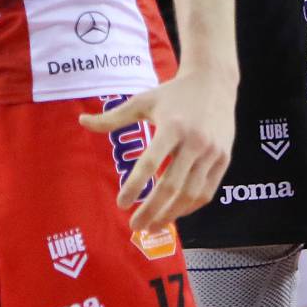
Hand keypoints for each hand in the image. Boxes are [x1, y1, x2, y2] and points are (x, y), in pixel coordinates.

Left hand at [78, 67, 234, 233]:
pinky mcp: (224, 158)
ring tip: (152, 226)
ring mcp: (213, 152)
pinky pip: (207, 191)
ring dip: (170, 214)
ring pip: (191, 194)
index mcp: (172, 126)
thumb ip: (113, 117)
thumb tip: (82, 122)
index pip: (150, 163)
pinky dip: (190, 207)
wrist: (214, 81)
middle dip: (151, 210)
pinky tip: (174, 213)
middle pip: (171, 185)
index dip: (135, 186)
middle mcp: (195, 141)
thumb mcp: (143, 101)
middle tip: (135, 225)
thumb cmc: (174, 93)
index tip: (121, 204)